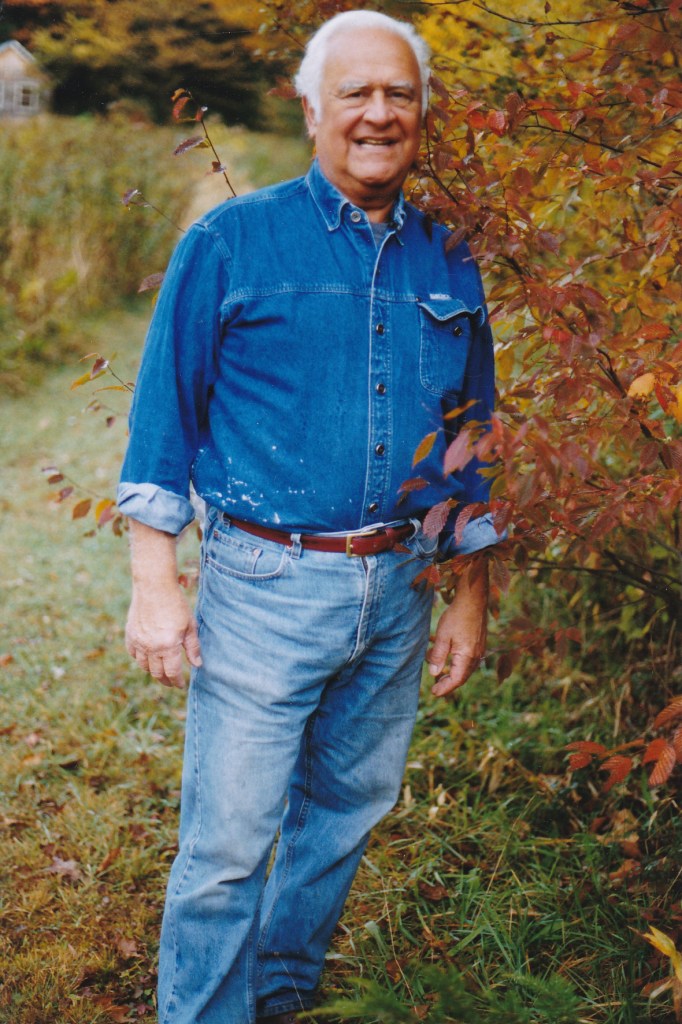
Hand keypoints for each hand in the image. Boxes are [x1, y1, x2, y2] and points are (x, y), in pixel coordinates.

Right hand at [125, 583, 201, 688]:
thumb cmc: (176, 604)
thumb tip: (197, 665)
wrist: (154, 587)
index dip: (177, 681)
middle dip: (165, 680)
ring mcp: (139, 642)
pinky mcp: (130, 634)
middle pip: (157, 673)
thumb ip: (193, 647)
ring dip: (153, 671)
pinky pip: (133, 654)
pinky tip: (147, 658)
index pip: (172, 672)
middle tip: (171, 682)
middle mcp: (152, 647)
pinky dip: (140, 659)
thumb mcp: (190, 625)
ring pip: (144, 666)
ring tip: (160, 671)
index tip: (181, 685)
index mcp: (168, 646)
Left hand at [427, 559, 488, 696]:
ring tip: (439, 675)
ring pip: (465, 669)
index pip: (456, 680)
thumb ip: (438, 656)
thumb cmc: (457, 616)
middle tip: (435, 688)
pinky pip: (468, 660)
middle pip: (462, 677)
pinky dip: (457, 664)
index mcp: (467, 656)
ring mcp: (479, 650)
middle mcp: (476, 656)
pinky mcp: (479, 643)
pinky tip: (447, 659)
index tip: (434, 692)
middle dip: (448, 683)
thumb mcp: (442, 636)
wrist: (473, 599)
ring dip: (452, 673)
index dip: (445, 688)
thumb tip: (433, 674)